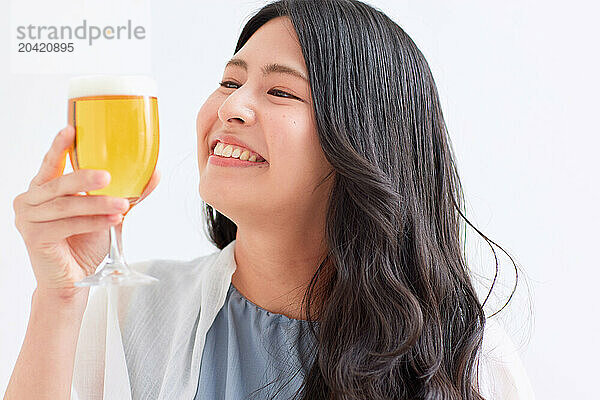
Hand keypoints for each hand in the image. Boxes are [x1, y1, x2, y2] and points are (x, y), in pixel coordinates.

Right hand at [13, 125, 160, 298]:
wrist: (72, 280)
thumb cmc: (83, 243)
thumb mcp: (105, 212)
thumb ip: (125, 192)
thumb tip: (154, 173)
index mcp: (42, 189)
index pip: (51, 162)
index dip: (60, 145)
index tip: (71, 128)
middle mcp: (29, 200)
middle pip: (59, 183)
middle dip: (85, 179)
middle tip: (109, 176)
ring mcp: (28, 220)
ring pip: (66, 206)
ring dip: (97, 204)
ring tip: (122, 205)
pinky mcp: (34, 238)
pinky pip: (67, 225)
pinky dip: (92, 222)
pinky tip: (113, 221)